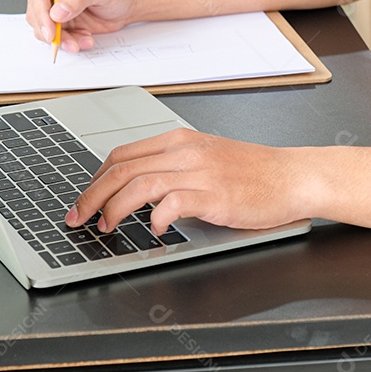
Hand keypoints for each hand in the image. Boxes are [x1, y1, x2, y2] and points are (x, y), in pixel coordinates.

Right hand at [25, 0, 134, 52]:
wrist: (127, 2)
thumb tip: (57, 12)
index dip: (42, 14)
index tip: (51, 31)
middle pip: (35, 12)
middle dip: (51, 31)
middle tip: (69, 43)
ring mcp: (52, 5)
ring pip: (42, 28)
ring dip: (62, 39)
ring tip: (84, 40)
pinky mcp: (58, 21)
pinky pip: (54, 37)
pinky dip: (69, 42)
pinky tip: (85, 39)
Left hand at [65, 128, 309, 234]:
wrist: (292, 177)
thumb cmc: (254, 173)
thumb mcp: (207, 159)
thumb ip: (173, 168)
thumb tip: (133, 190)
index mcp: (179, 141)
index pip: (122, 155)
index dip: (95, 180)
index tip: (84, 200)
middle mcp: (185, 152)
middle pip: (121, 169)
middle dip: (91, 196)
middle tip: (78, 218)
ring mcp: (200, 173)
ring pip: (138, 184)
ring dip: (114, 208)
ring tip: (106, 227)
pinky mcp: (214, 196)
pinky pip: (171, 204)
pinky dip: (154, 219)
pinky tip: (153, 230)